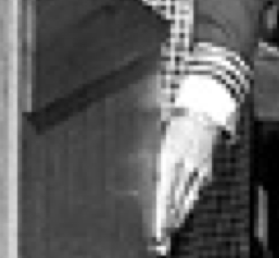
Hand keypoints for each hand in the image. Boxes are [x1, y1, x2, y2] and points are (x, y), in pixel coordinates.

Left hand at [151, 111, 221, 253]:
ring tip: (169, 228)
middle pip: (174, 196)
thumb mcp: (158, 136)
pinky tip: (182, 213)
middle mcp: (184, 163)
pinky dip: (188, 204)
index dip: (159, 208)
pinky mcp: (206, 169)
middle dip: (167, 216)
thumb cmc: (174, 122)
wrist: (202, 112)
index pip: (163, 188)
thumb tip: (139, 173)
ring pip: (187, 197)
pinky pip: (196, 191)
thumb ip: (151, 156)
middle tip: (159, 232)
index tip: (155, 222)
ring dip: (177, 214)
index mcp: (169, 154)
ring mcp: (197, 168)